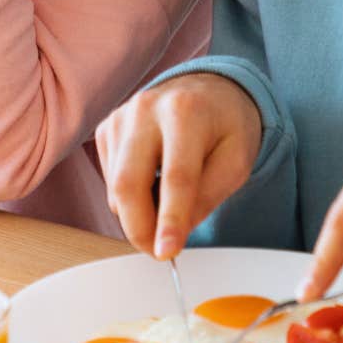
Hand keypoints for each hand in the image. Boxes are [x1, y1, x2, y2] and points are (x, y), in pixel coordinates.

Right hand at [94, 71, 262, 259]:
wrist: (208, 89)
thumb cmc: (226, 126)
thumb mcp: (236, 161)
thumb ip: (207, 197)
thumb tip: (171, 233)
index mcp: (186, 112)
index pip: (176, 176)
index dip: (170, 219)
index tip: (166, 253)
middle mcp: (146, 108)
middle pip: (129, 183)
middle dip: (140, 229)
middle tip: (158, 252)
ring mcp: (120, 117)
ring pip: (115, 187)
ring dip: (137, 213)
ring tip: (168, 207)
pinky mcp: (106, 128)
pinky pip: (110, 180)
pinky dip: (129, 196)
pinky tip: (153, 183)